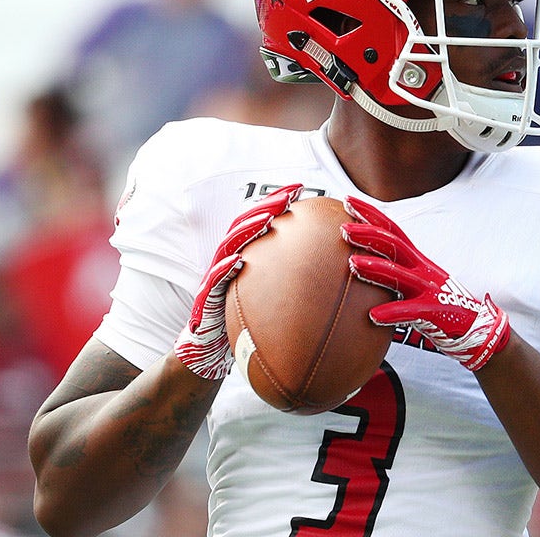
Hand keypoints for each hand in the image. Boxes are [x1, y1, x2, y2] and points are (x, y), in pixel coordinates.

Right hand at [174, 184, 302, 378]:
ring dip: (246, 230)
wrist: (210, 350)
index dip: (277, 204)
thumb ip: (292, 285)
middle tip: (288, 195)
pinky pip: (213, 280)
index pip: (262, 222)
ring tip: (265, 219)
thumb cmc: (245, 325)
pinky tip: (237, 261)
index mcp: (245, 257)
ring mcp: (215, 276)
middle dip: (266, 206)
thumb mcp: (272, 301)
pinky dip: (223, 269)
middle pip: (246, 225)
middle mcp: (229, 260)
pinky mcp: (204, 297)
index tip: (300, 189)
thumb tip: (335, 280)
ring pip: (229, 245)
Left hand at [341, 195, 509, 371]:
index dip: (371, 213)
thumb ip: (394, 271)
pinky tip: (374, 315)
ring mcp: (429, 289)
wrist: (475, 327)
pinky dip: (392, 312)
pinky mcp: (434, 312)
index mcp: (416, 260)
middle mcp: (422, 269)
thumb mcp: (416, 281)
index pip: (391, 230)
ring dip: (376, 268)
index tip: (348, 200)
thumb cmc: (438, 305)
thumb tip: (359, 261)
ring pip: (400, 275)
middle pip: (394, 245)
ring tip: (353, 264)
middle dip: (369, 234)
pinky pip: (411, 311)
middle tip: (344, 228)